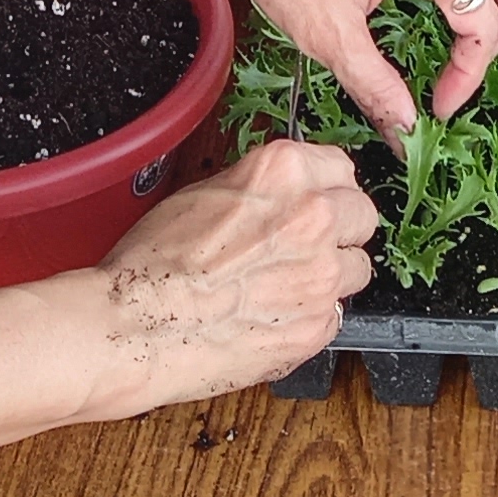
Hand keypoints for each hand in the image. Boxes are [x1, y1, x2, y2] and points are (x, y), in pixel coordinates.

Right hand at [75, 139, 379, 411]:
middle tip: (306, 246)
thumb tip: (282, 192)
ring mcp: (320, 276)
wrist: (135, 324)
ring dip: (330, 276)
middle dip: (340, 230)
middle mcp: (313, 217)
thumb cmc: (154, 261)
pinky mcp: (315, 328)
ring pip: (356, 270)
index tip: (317, 200)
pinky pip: (334, 317)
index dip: (327, 188)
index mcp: (285, 172)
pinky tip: (273, 317)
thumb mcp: (206, 191)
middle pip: (362, 216)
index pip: (343, 168)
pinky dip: (311, 318)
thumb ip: (261, 187)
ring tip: (285, 286)